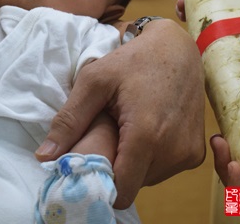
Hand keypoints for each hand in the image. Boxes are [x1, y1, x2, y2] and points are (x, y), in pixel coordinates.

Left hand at [35, 19, 205, 208]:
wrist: (177, 48)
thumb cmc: (132, 60)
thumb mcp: (94, 81)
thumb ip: (69, 121)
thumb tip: (43, 157)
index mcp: (146, 135)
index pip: (121, 191)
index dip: (101, 183)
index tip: (90, 166)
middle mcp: (173, 150)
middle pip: (133, 185)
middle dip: (116, 169)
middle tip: (109, 138)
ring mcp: (188, 154)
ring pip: (148, 180)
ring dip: (134, 164)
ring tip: (127, 131)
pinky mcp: (196, 152)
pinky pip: (165, 170)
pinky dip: (152, 159)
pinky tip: (147, 131)